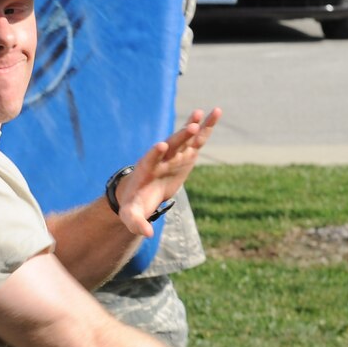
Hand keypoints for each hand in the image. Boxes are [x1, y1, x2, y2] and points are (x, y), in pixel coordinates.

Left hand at [114, 108, 221, 235]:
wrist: (141, 192)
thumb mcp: (131, 215)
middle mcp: (161, 158)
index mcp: (146, 169)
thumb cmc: (135, 204)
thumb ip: (136, 223)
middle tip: (191, 126)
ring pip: (185, 138)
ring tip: (203, 112)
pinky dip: (206, 127)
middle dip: (180, 136)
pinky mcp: (186, 154)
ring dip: (193, 125)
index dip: (155, 153)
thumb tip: (146, 234)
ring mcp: (174, 154)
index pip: (150, 159)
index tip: (161, 145)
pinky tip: (216, 112)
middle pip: (171, 144)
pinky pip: (197, 139)